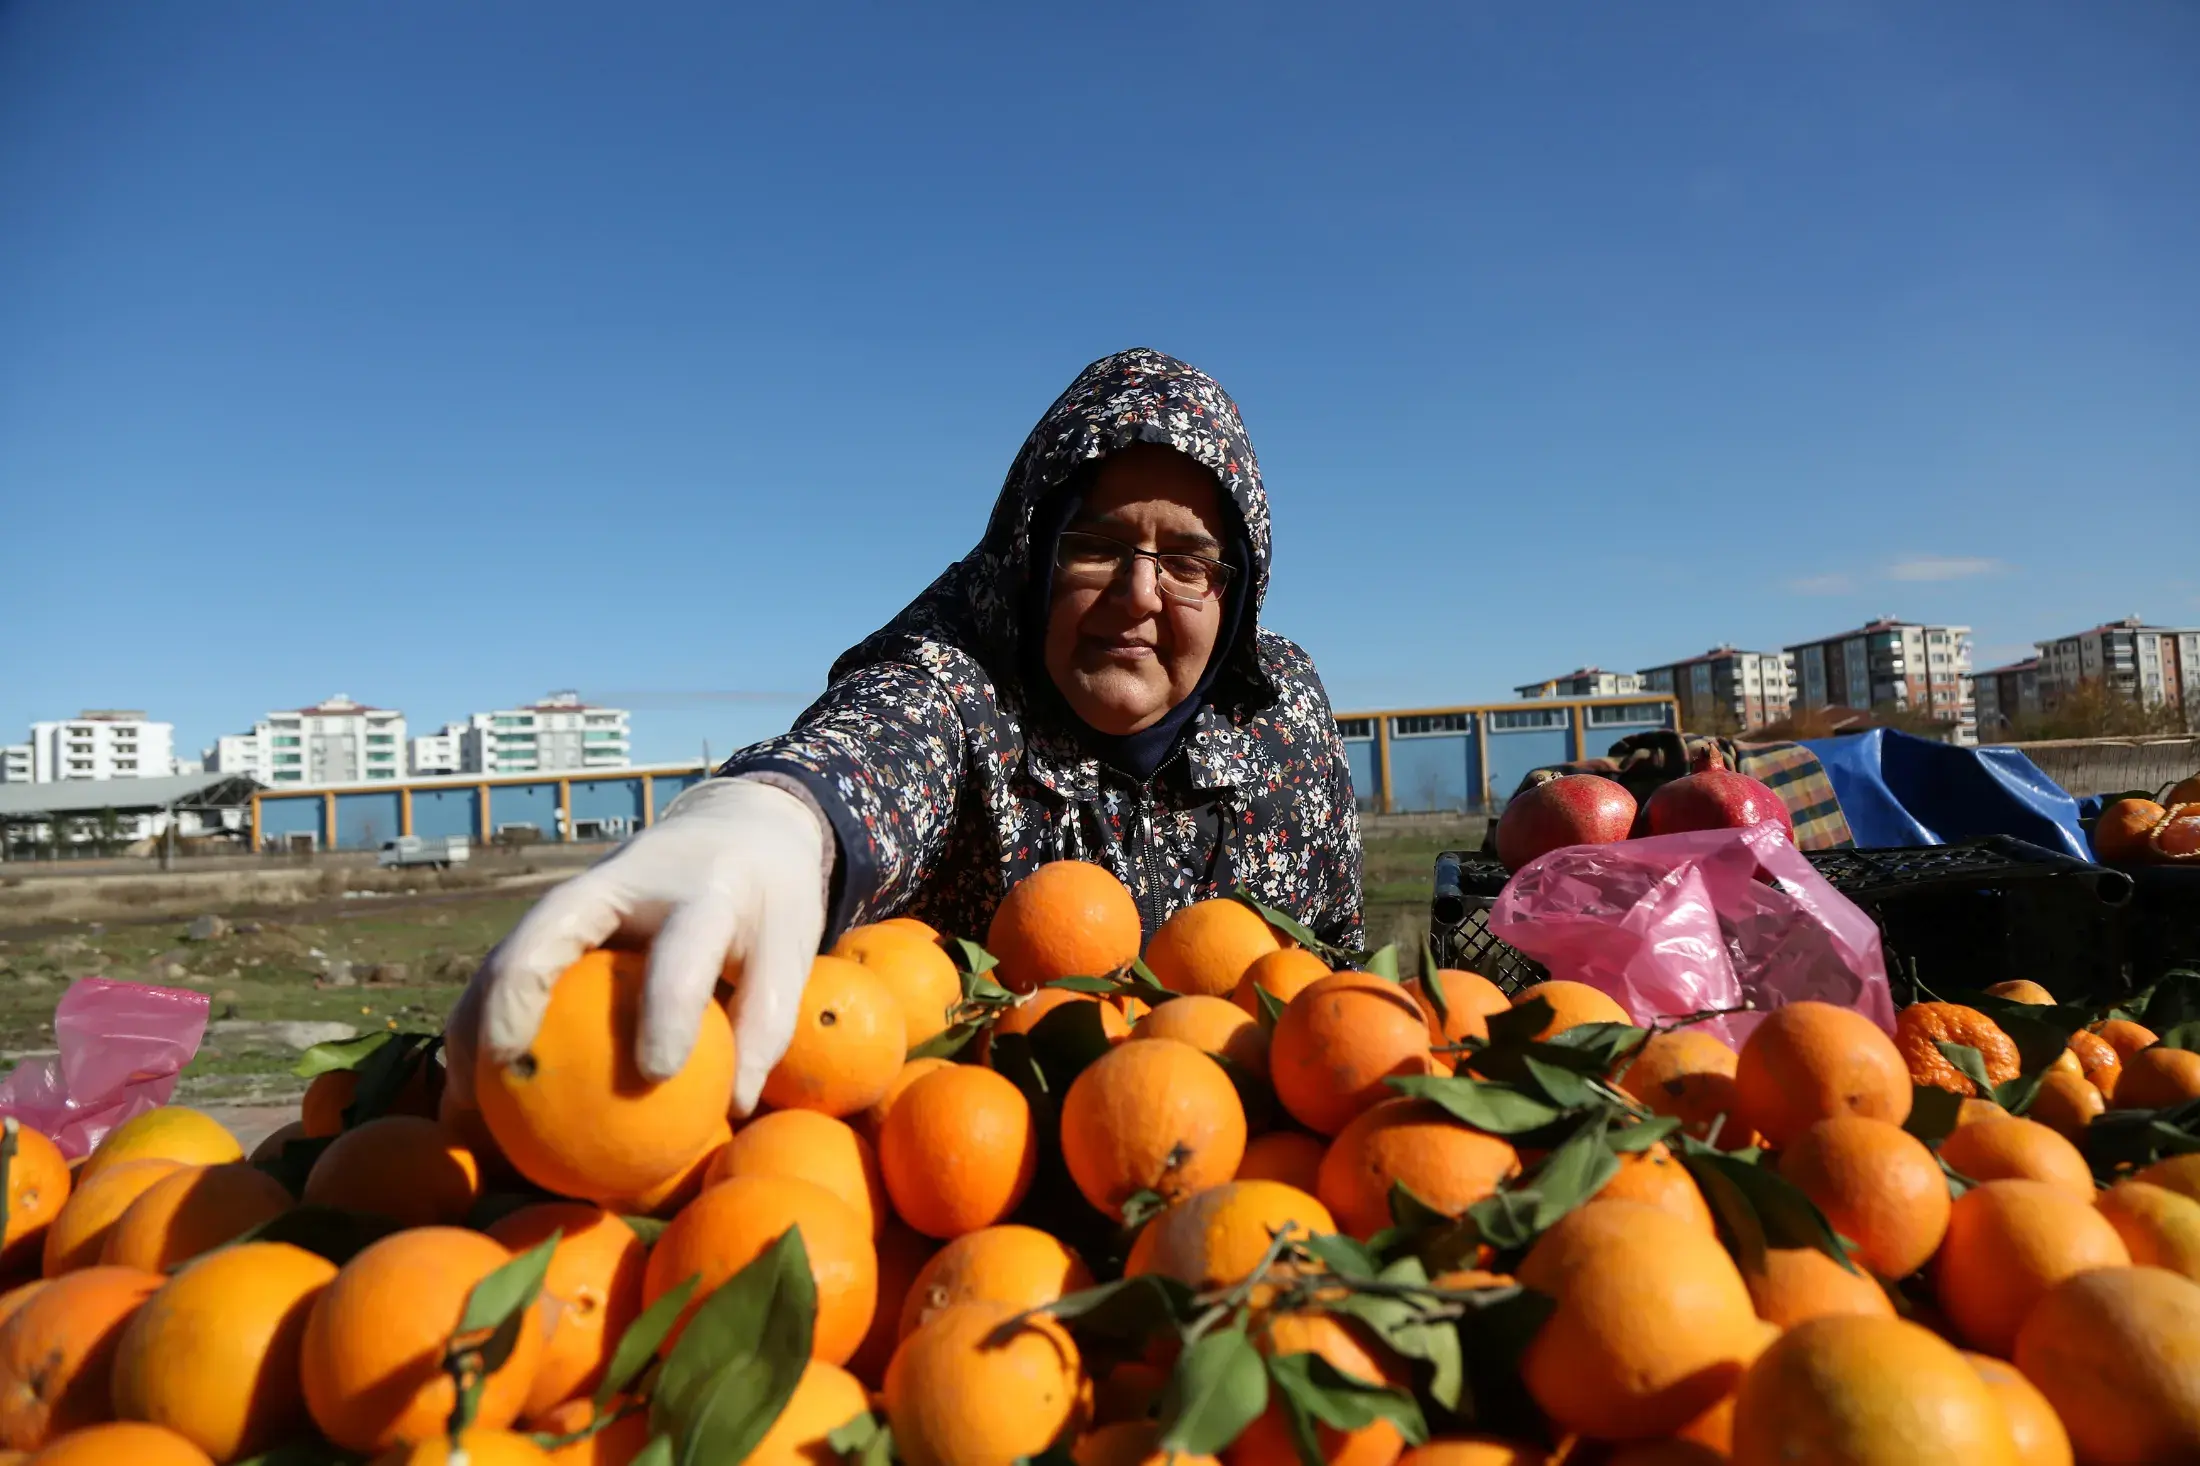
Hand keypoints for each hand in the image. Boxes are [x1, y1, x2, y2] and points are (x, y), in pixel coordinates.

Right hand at [444, 778, 827, 1116]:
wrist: (741, 826)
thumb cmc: (770, 902)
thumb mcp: (791, 950)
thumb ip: (767, 1024)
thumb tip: (732, 1107)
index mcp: (703, 891)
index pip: (679, 952)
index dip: (666, 1011)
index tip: (658, 1074)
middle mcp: (625, 881)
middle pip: (549, 930)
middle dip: (516, 996)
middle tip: (504, 1072)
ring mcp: (581, 893)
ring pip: (510, 951)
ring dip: (473, 1021)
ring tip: (462, 1101)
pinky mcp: (558, 915)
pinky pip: (509, 970)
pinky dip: (482, 1026)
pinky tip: (473, 1091)